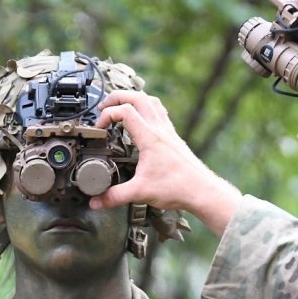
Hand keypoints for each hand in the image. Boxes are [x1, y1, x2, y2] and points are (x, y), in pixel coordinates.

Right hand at [91, 90, 241, 235]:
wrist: (202, 190)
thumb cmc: (178, 188)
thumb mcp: (140, 192)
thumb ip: (114, 196)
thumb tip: (95, 202)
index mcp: (150, 137)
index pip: (125, 111)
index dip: (106, 115)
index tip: (99, 128)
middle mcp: (160, 129)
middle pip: (137, 96)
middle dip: (116, 97)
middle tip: (104, 107)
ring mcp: (168, 130)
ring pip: (150, 100)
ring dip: (132, 98)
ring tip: (120, 106)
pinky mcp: (172, 136)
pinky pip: (159, 111)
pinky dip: (146, 107)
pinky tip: (141, 118)